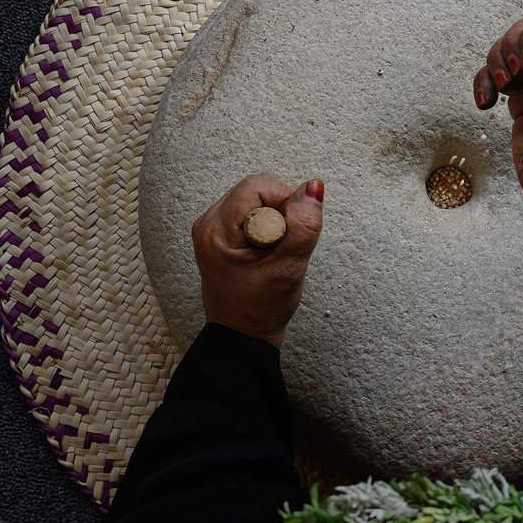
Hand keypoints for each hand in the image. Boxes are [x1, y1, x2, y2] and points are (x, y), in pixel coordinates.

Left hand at [191, 174, 324, 346]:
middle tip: (281, 248)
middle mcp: (208, 224)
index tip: (288, 237)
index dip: (284, 204)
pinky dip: (267, 227)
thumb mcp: (289, 268)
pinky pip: (251, 213)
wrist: (242, 335)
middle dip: (280, 213)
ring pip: (256, 200)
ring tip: (273, 253)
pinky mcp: (220, 235)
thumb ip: (304, 226)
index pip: (258, 187)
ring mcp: (212, 229)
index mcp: (216, 231)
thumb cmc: (260, 309)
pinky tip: (267, 252)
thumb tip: (314, 187)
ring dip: (275, 221)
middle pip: (256, 190)